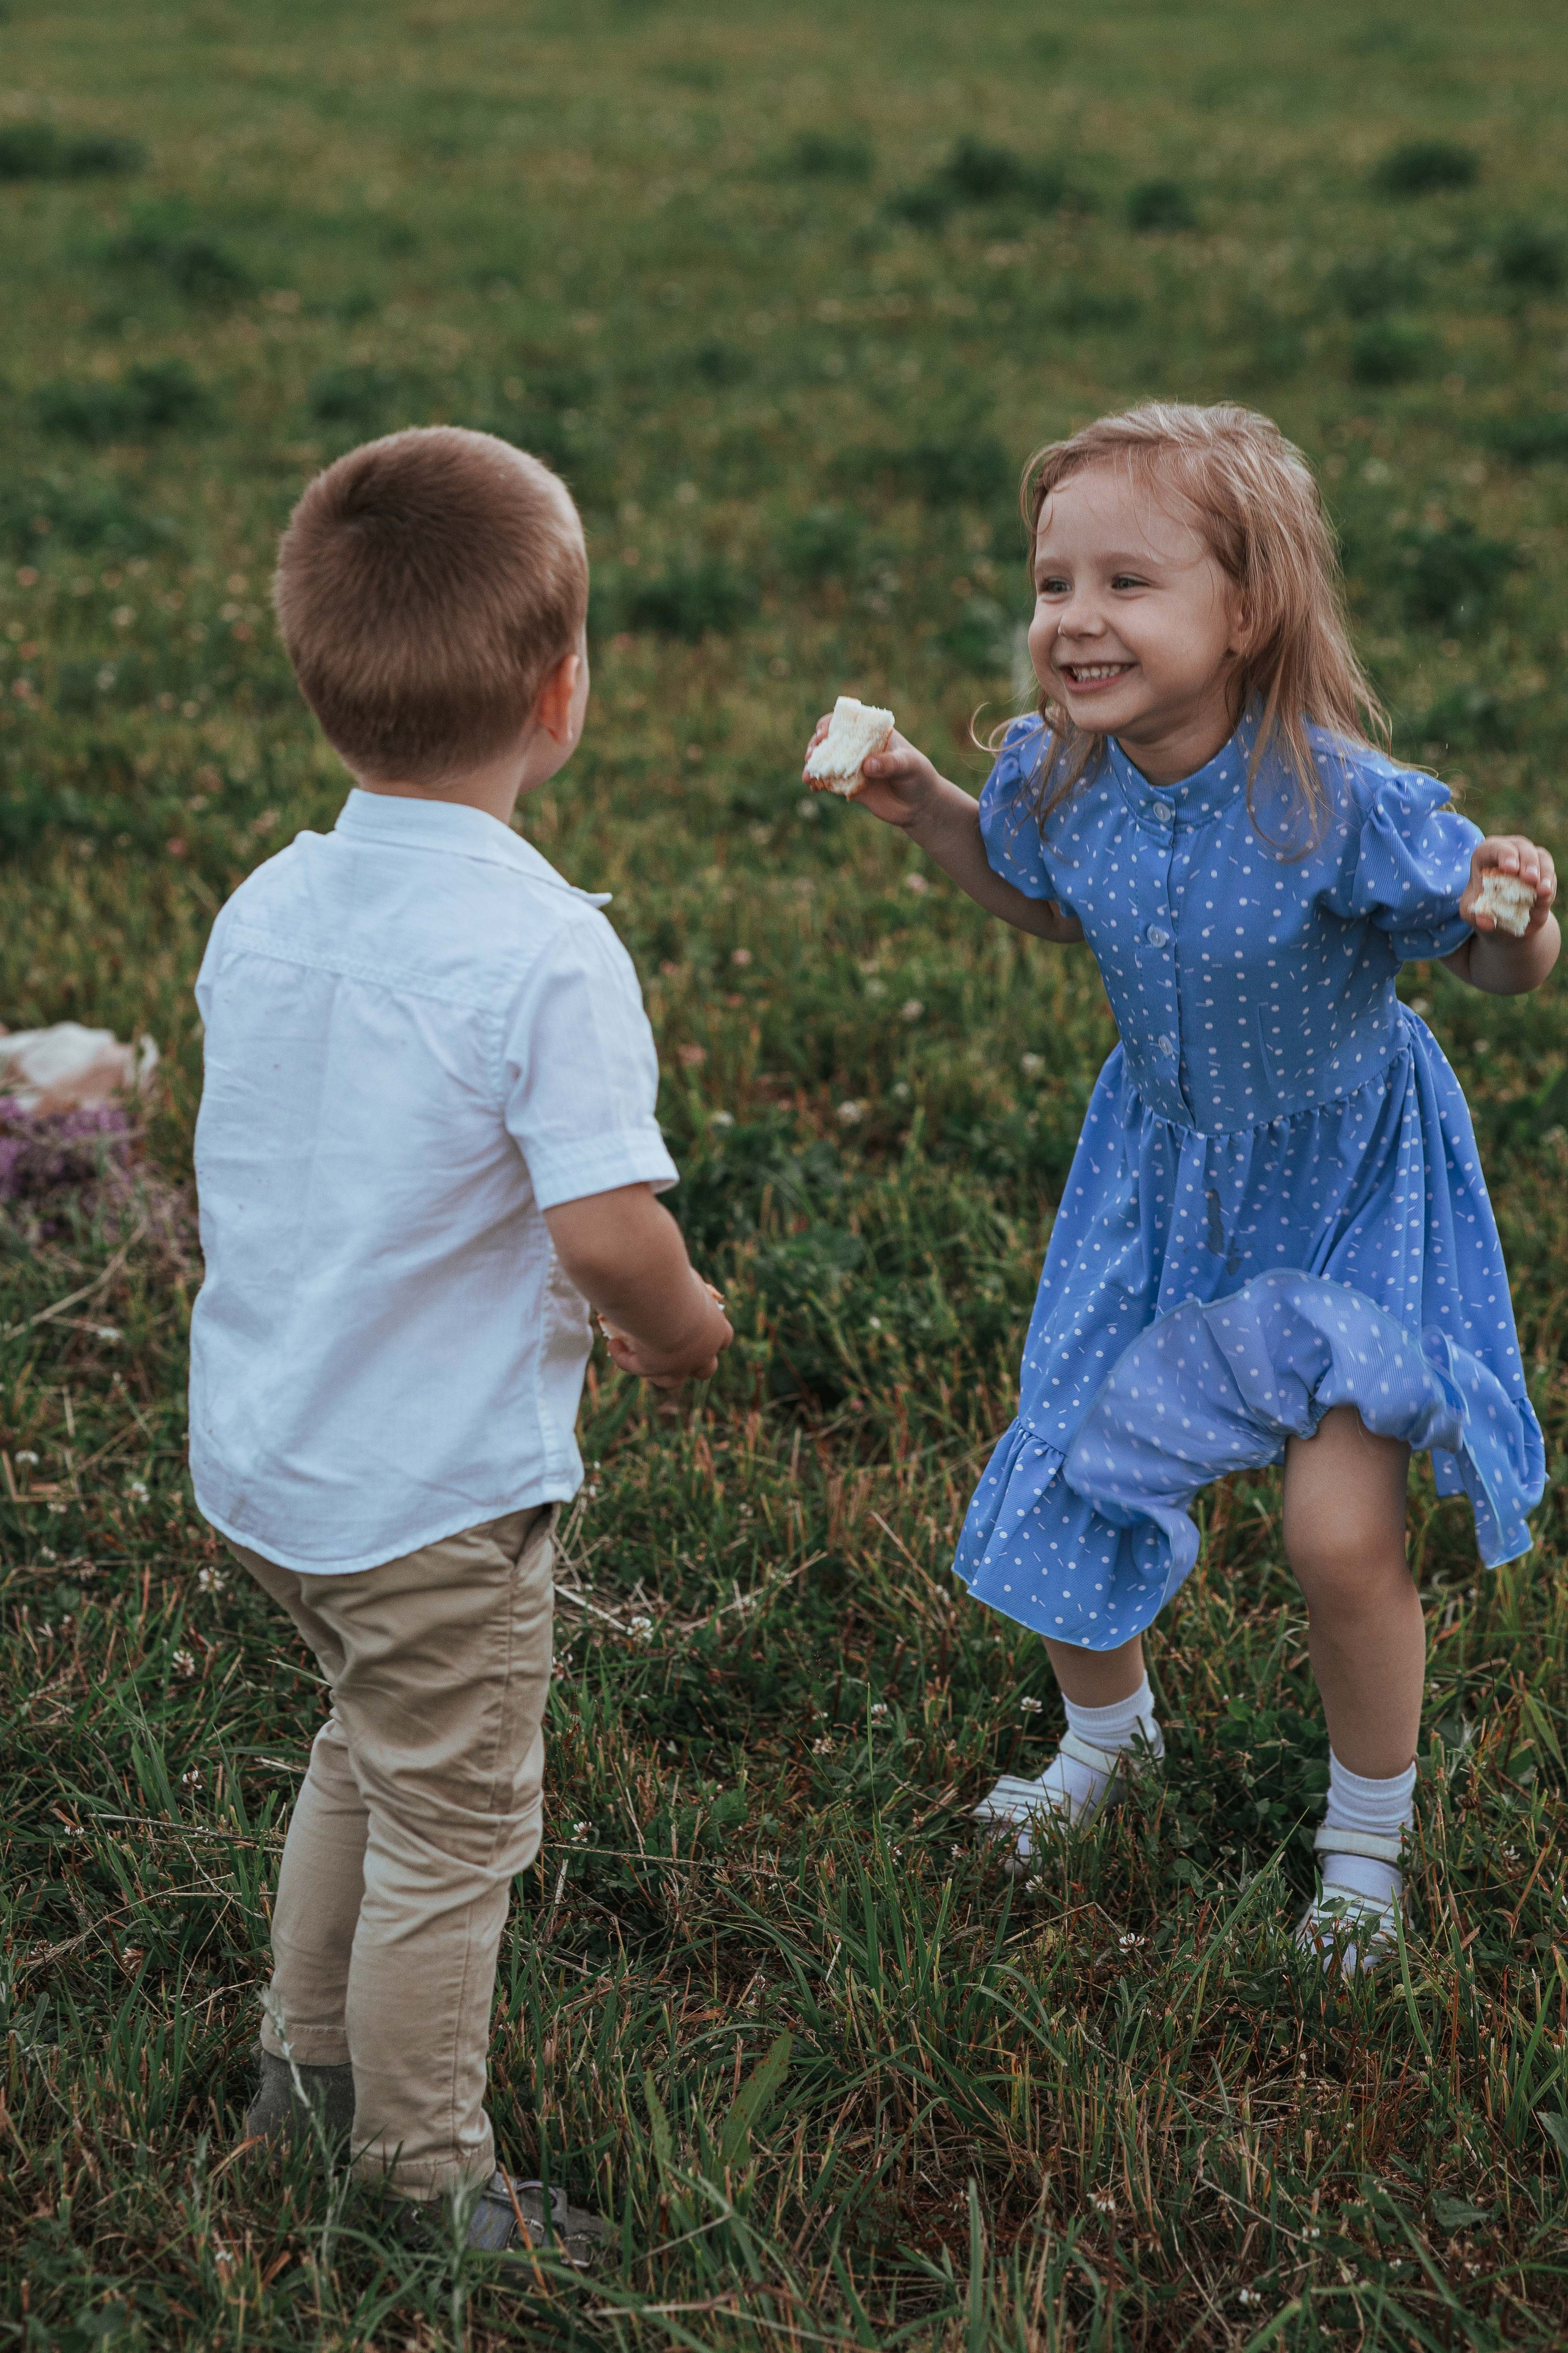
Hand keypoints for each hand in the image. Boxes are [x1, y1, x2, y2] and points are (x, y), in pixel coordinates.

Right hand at [601, 1272, 732, 1390]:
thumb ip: (684, 1285)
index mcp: (716, 1329)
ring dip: (655, 1371)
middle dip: (692, 1364)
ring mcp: (679, 1365)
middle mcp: (703, 1353)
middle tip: (673, 1351)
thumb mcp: (685, 1276)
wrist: (663, 1299)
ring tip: (636, 1353)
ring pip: (671, 1380)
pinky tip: (614, 1345)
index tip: (695, 1328)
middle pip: (705, 1370)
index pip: (724, 1340)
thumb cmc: (676, 1279)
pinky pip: (636, 1368)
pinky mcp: (654, 1369)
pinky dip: (624, 1358)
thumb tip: (674, 1279)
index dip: (711, 1338)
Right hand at [802, 718, 942, 831]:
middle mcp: (858, 746)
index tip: (824, 733)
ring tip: (807, 775)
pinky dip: (818, 783)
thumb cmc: (918, 776)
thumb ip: (890, 763)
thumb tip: (867, 765)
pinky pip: (829, 781)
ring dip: (813, 765)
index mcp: (872, 732)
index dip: (831, 724)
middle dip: (816, 745)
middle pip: (830, 739)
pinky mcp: (848, 785)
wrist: (919, 806)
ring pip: (826, 761)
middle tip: (811, 755)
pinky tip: (813, 788)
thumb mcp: (909, 765)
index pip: (847, 721)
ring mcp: (852, 766)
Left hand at [1460, 835, 1557, 934]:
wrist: (1502, 918)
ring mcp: (1529, 859)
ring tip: (1542, 890)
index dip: (1504, 855)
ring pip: (1541, 857)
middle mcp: (1510, 851)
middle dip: (1527, 862)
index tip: (1510, 868)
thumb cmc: (1482, 907)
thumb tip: (1485, 923)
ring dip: (1543, 873)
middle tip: (1529, 878)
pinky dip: (1549, 884)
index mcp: (1486, 854)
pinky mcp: (1544, 872)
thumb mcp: (1473, 912)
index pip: (1494, 847)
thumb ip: (1476, 914)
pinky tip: (1545, 895)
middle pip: (1522, 847)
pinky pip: (1550, 874)